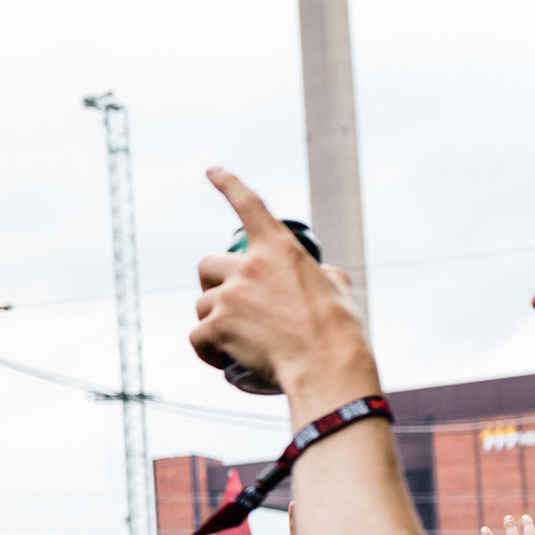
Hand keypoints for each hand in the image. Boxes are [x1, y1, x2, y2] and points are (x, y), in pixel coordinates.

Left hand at [188, 169, 373, 411]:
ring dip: (213, 323)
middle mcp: (251, 265)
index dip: (229, 184)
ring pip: (201, 305)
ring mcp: (231, 294)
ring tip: (240, 343)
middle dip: (212, 286)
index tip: (212, 169)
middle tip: (229, 308)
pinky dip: (206, 351)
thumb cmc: (338, 331)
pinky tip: (224, 361)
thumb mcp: (337, 289)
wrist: (326, 364)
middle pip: (206, 266)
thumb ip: (321, 274)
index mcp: (281, 248)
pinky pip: (196, 336)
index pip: (250, 205)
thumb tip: (324, 277)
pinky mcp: (217, 324)